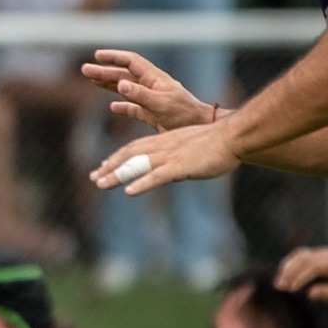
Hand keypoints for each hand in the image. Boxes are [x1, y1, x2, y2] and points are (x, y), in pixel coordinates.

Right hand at [81, 49, 213, 132]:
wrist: (200, 129)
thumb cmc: (184, 114)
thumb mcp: (161, 104)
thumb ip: (139, 94)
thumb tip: (120, 83)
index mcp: (155, 79)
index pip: (131, 62)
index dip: (114, 57)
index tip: (97, 56)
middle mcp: (151, 86)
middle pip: (124, 75)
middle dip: (104, 71)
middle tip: (84, 70)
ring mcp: (151, 100)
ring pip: (126, 88)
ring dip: (109, 85)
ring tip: (92, 81)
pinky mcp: (152, 114)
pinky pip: (133, 108)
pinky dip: (122, 107)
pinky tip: (112, 108)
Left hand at [91, 119, 240, 195]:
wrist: (233, 136)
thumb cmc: (218, 142)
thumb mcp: (191, 146)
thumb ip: (178, 155)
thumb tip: (172, 167)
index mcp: (165, 141)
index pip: (135, 148)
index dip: (118, 157)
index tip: (104, 165)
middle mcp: (163, 147)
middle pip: (130, 155)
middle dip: (111, 166)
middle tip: (94, 177)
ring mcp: (170, 157)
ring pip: (138, 165)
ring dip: (118, 175)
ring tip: (100, 184)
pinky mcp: (181, 167)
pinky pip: (158, 176)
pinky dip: (142, 183)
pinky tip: (129, 191)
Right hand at [275, 246, 327, 303]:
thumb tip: (310, 293)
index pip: (315, 267)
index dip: (301, 277)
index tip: (291, 289)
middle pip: (304, 259)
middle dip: (289, 273)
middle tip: (279, 287)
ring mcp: (323, 252)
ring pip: (300, 255)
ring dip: (287, 267)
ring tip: (279, 282)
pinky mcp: (319, 253)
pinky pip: (301, 254)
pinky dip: (290, 263)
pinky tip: (284, 274)